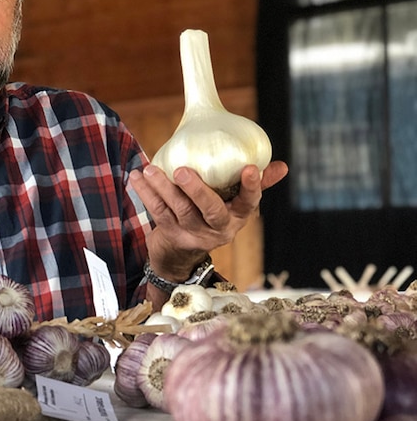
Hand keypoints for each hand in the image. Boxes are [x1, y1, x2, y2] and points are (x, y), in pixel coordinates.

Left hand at [130, 161, 287, 280]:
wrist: (181, 255)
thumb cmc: (211, 215)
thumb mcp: (234, 204)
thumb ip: (254, 185)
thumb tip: (282, 166)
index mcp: (238, 216)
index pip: (249, 202)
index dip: (252, 186)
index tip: (250, 167)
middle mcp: (218, 228)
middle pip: (210, 209)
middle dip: (197, 189)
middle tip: (182, 170)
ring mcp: (193, 234)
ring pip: (179, 209)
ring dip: (163, 188)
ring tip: (151, 169)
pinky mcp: (172, 235)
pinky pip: (158, 212)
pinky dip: (146, 193)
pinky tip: (138, 177)